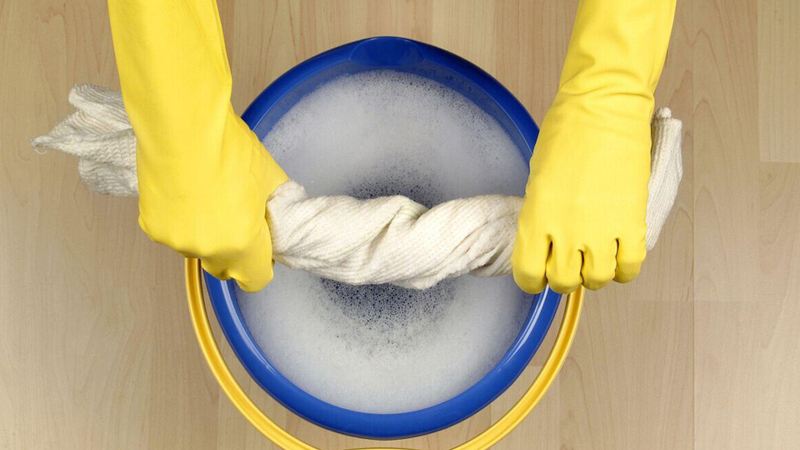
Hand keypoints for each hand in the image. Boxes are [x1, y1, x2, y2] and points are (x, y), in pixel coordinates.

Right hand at [108, 0, 287, 290]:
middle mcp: (208, 250)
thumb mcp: (268, 177)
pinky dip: (178, 219)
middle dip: (233, 252)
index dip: (261, 264)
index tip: (262, 244)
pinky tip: (183, 191)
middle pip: (224, 268)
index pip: (255, 279)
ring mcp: (176, 240)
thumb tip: (277, 207)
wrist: (182, 127)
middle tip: (237, 220)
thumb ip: (275, 203)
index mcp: (243, 245)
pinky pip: (171, 232)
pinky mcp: (151, 226)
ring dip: (203, 234)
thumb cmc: (230, 150)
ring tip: (206, 197)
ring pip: (195, 248)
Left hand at [512, 97, 650, 293]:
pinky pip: (630, 266)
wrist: (604, 110)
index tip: (536, 276)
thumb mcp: (537, 179)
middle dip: (563, 279)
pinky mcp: (633, 223)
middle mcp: (567, 231)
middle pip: (564, 282)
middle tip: (568, 265)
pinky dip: (624, 268)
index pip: (528, 274)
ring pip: (598, 279)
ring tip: (594, 259)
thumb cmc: (566, 135)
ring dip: (594, 275)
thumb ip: (540, 215)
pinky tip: (618, 255)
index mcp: (536, 218)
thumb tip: (546, 240)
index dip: (532, 281)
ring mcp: (602, 230)